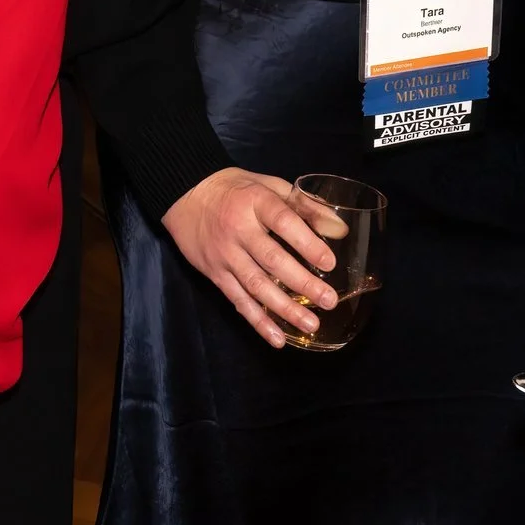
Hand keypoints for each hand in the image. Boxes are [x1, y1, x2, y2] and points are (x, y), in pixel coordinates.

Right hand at [161, 167, 338, 347]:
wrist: (186, 195)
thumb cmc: (236, 189)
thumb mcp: (270, 185)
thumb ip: (304, 205)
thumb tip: (339, 229)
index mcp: (255, 202)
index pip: (283, 222)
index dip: (307, 243)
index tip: (329, 263)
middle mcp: (239, 230)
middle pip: (272, 259)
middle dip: (302, 283)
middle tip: (328, 301)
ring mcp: (225, 255)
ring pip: (256, 286)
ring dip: (284, 308)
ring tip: (311, 325)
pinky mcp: (215, 274)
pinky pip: (238, 301)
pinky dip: (258, 321)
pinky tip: (277, 338)